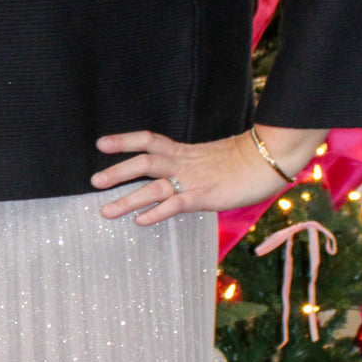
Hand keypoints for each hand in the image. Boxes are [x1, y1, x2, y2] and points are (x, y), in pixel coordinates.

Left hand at [91, 125, 326, 225]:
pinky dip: (155, 212)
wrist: (267, 157)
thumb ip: (190, 166)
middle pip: (143, 161)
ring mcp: (192, 179)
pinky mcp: (204, 196)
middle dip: (117, 171)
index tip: (101, 143)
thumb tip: (177, 177)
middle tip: (94, 181)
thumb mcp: (209, 158)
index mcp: (184, 151)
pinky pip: (175, 203)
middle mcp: (183, 162)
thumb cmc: (243, 160)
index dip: (124, 140)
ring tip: (105, 210)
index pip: (148, 140)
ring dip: (127, 199)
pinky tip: (140, 221)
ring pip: (152, 186)